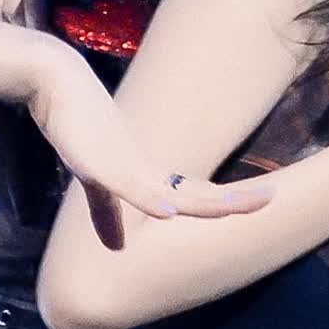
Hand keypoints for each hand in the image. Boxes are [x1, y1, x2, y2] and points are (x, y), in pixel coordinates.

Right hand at [26, 44, 271, 247]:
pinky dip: (148, 198)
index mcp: (149, 176)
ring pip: (172, 190)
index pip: (196, 194)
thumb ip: (107, 212)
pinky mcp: (99, 161)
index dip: (225, 202)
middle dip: (233, 198)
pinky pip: (126, 184)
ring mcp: (125, 164)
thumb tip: (115, 246)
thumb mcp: (95, 178)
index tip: (259, 203)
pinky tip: (168, 211)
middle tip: (273, 197)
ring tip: (239, 206)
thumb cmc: (79, 124)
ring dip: (205, 201)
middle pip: (197, 191)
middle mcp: (145, 170)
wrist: (55, 81)